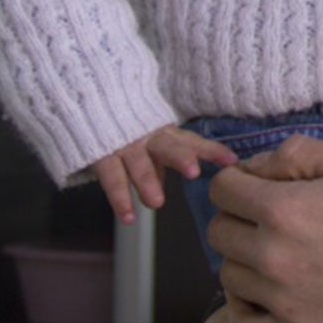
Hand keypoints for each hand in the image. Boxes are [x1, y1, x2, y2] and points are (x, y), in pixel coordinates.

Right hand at [90, 124, 237, 223]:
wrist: (91, 104)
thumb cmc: (130, 131)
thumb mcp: (154, 144)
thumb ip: (166, 162)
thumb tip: (176, 182)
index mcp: (165, 135)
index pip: (193, 142)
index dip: (212, 151)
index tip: (231, 161)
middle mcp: (148, 138)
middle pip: (167, 146)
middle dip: (181, 157)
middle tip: (193, 172)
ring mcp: (125, 146)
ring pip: (138, 164)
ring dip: (147, 182)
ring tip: (156, 203)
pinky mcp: (102, 155)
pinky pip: (111, 179)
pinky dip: (119, 199)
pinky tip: (128, 218)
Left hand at [204, 136, 322, 322]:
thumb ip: (299, 154)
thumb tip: (255, 167)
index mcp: (284, 209)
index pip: (222, 190)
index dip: (238, 183)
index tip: (257, 189)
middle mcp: (272, 255)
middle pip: (219, 232)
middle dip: (239, 219)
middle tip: (272, 223)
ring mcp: (280, 300)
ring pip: (228, 275)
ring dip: (245, 262)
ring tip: (281, 259)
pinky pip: (241, 322)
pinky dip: (247, 306)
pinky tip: (270, 295)